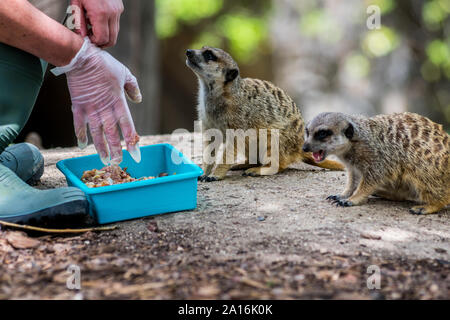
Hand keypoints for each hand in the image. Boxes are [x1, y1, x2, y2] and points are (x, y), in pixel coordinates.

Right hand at [51, 38, 141, 164]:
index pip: (128, 127)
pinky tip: (82, 146)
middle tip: (118, 163)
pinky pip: (78, 125)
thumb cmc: (105, 64)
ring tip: (104, 160)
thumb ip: (133, 88)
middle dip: (116, 150)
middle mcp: (105, 109)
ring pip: (97, 134)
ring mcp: (90, 110)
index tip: (136, 154)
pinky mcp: (78, 107)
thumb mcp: (124, 74)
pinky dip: (80, 136)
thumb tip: (138, 99)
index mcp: (118, 103)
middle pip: (112, 135)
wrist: (81, 57)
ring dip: (101, 148)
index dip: (132, 142)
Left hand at [70, 0, 123, 47]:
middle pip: (111, 39)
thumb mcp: (76, 4)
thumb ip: (80, 23)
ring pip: (115, 33)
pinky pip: (116, 24)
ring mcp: (118, 11)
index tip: (87, 40)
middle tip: (92, 40)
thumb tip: (83, 37)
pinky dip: (108, 27)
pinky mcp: (120, 8)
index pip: (102, 38)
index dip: (95, 42)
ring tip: (93, 29)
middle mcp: (112, 13)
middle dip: (102, 43)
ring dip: (105, 35)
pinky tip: (98, 21)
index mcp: (100, 13)